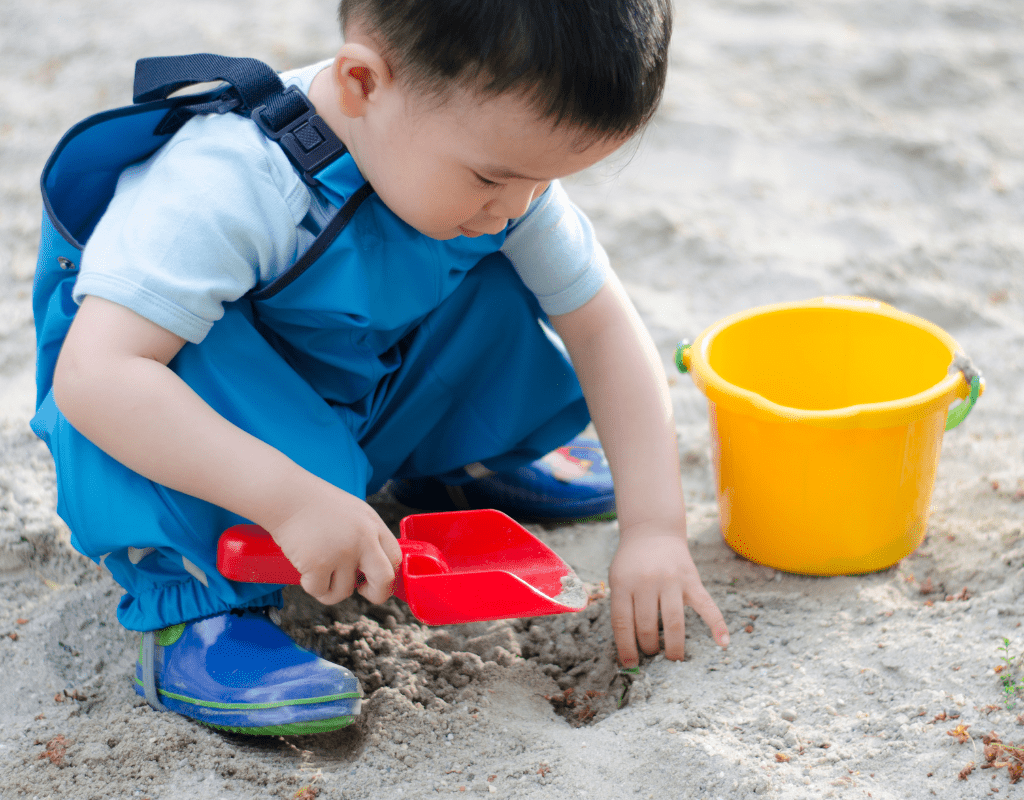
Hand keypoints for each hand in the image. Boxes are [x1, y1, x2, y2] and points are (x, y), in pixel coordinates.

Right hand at [268, 477, 402, 605]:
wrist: (285, 495)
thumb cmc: (314, 503)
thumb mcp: (353, 512)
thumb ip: (366, 536)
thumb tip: (371, 570)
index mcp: (372, 524)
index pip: (396, 558)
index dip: (389, 574)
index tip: (377, 580)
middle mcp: (363, 539)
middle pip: (384, 580)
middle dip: (377, 594)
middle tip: (363, 592)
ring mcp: (342, 552)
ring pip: (345, 592)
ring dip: (331, 588)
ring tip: (319, 570)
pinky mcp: (319, 564)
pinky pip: (320, 591)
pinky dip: (311, 585)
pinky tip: (304, 566)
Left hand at [608, 521, 728, 667]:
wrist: (652, 532)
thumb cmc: (632, 562)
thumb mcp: (617, 579)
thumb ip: (620, 607)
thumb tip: (628, 646)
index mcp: (623, 583)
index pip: (623, 624)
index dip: (626, 648)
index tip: (631, 665)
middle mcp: (647, 582)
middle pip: (647, 626)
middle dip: (649, 647)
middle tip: (651, 655)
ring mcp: (671, 581)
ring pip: (673, 622)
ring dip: (673, 646)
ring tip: (672, 659)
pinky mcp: (691, 581)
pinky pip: (706, 606)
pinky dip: (717, 625)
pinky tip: (723, 643)